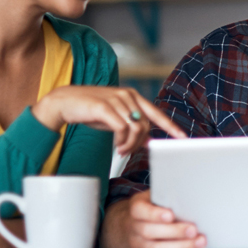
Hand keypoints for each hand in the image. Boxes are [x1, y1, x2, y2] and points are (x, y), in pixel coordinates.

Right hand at [31, 86, 186, 154]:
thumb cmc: (89, 110)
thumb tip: (145, 140)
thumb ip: (129, 123)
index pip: (157, 113)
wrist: (64, 102)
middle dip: (140, 144)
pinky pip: (122, 130)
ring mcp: (116, 100)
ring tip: (120, 151)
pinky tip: (116, 147)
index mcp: (132, 96)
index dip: (171, 126)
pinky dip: (121, 142)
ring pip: (136, 129)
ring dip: (130, 145)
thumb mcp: (114, 117)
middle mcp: (127, 95)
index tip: (183, 137)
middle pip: (146, 126)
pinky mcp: (105, 107)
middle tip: (127, 152)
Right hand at [125, 190, 205, 247]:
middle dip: (174, 232)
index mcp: (136, 209)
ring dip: (181, 247)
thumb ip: (166, 197)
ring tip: (199, 242)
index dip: (154, 214)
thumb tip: (187, 196)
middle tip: (193, 230)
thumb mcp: (154, 197)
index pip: (139, 211)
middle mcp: (133, 228)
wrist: (134, 225)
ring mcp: (138, 245)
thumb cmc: (151, 208)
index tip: (171, 215)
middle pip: (150, 232)